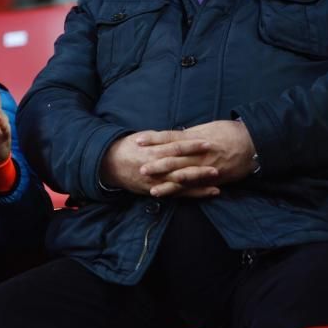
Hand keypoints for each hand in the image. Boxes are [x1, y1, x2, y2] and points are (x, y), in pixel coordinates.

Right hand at [101, 131, 218, 197]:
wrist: (109, 165)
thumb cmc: (127, 148)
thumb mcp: (142, 137)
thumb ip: (161, 138)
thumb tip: (179, 133)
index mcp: (152, 151)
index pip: (176, 147)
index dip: (192, 145)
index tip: (207, 142)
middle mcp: (155, 168)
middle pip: (181, 167)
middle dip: (199, 166)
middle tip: (218, 163)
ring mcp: (156, 182)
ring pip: (182, 183)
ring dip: (200, 181)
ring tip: (217, 179)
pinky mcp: (157, 191)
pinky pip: (178, 194)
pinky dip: (194, 194)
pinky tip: (209, 192)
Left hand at [136, 120, 256, 196]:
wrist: (253, 143)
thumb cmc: (229, 132)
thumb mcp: (208, 127)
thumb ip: (190, 134)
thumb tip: (175, 135)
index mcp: (196, 138)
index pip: (170, 137)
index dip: (154, 139)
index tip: (137, 140)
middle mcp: (199, 153)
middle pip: (174, 159)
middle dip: (156, 165)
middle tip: (139, 168)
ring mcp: (206, 167)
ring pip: (183, 177)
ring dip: (167, 184)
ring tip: (152, 189)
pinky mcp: (213, 179)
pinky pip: (196, 187)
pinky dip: (184, 192)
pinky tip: (173, 197)